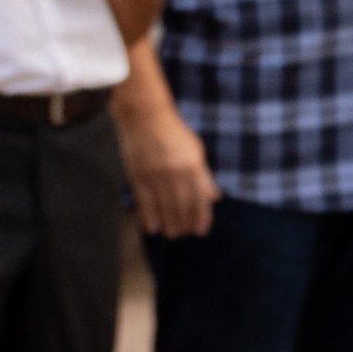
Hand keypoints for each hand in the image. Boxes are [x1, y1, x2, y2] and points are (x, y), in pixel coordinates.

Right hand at [118, 99, 216, 237]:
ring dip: (168, 224)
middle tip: (184, 234)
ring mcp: (156, 175)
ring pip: (164, 207)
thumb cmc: (174, 134)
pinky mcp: (138, 176)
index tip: (200, 231)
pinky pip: (144, 202)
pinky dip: (148, 217)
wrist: (146, 117)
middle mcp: (176, 173)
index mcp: (193, 166)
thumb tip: (214, 197)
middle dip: (184, 224)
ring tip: (171, 234)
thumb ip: (204, 176)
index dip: (201, 218)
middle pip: (182, 206)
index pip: (200, 199)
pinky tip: (152, 227)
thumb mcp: (196, 151)